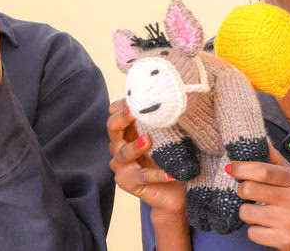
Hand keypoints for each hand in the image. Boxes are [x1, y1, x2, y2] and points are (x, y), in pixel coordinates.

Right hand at [107, 99, 185, 217]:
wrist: (177, 192)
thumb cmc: (173, 159)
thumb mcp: (171, 137)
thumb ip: (166, 122)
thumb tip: (176, 99)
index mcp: (128, 131)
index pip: (115, 112)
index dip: (123, 104)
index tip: (137, 96)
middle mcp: (120, 146)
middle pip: (112, 128)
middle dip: (121, 118)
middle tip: (133, 111)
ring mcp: (122, 166)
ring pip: (123, 153)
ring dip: (135, 146)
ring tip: (148, 141)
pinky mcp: (127, 183)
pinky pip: (141, 177)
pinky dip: (157, 175)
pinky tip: (171, 174)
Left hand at [232, 142, 289, 249]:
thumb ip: (277, 161)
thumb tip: (259, 139)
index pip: (263, 170)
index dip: (241, 168)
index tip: (231, 167)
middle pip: (249, 189)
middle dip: (242, 190)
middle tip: (246, 192)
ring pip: (246, 212)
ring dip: (247, 212)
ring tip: (260, 212)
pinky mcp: (284, 241)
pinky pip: (252, 233)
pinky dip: (255, 230)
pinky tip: (267, 227)